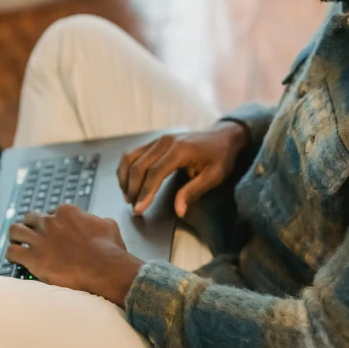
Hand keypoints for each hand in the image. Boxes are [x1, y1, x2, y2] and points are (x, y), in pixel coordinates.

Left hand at [6, 205, 142, 306]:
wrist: (105, 270)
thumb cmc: (110, 250)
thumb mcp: (108, 225)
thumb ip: (96, 220)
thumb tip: (94, 221)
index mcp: (67, 212)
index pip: (52, 212)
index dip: (53, 223)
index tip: (55, 232)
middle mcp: (50, 222)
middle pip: (30, 218)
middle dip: (32, 226)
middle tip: (34, 236)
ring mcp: (40, 240)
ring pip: (15, 231)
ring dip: (16, 237)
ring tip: (18, 243)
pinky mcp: (33, 259)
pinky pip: (12, 252)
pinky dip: (12, 255)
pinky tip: (16, 259)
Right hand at [117, 122, 249, 216]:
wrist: (223, 136)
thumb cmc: (220, 157)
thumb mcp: (213, 176)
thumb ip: (193, 192)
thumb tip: (178, 211)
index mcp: (180, 150)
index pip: (155, 172)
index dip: (144, 192)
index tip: (138, 209)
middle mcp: (165, 142)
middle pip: (139, 166)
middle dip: (132, 189)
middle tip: (134, 208)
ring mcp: (158, 140)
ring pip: (131, 158)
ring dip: (125, 178)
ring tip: (128, 197)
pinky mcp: (155, 141)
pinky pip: (133, 153)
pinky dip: (127, 169)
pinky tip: (128, 183)